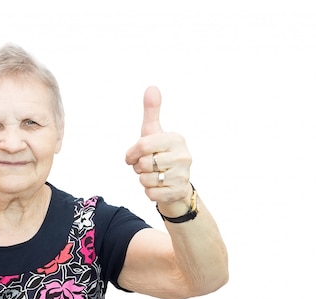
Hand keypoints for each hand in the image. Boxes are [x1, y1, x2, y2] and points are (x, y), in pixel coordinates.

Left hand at [125, 86, 192, 214]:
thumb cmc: (160, 154)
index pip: (142, 146)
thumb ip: (152, 112)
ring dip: (144, 180)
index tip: (132, 156)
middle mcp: (184, 156)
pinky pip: (151, 194)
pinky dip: (150, 192)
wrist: (175, 184)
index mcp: (176, 139)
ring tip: (155, 176)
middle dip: (139, 168)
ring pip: (145, 180)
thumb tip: (152, 87)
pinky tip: (159, 187)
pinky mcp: (179, 191)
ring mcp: (183, 175)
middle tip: (148, 166)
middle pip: (142, 164)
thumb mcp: (153, 133)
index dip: (131, 153)